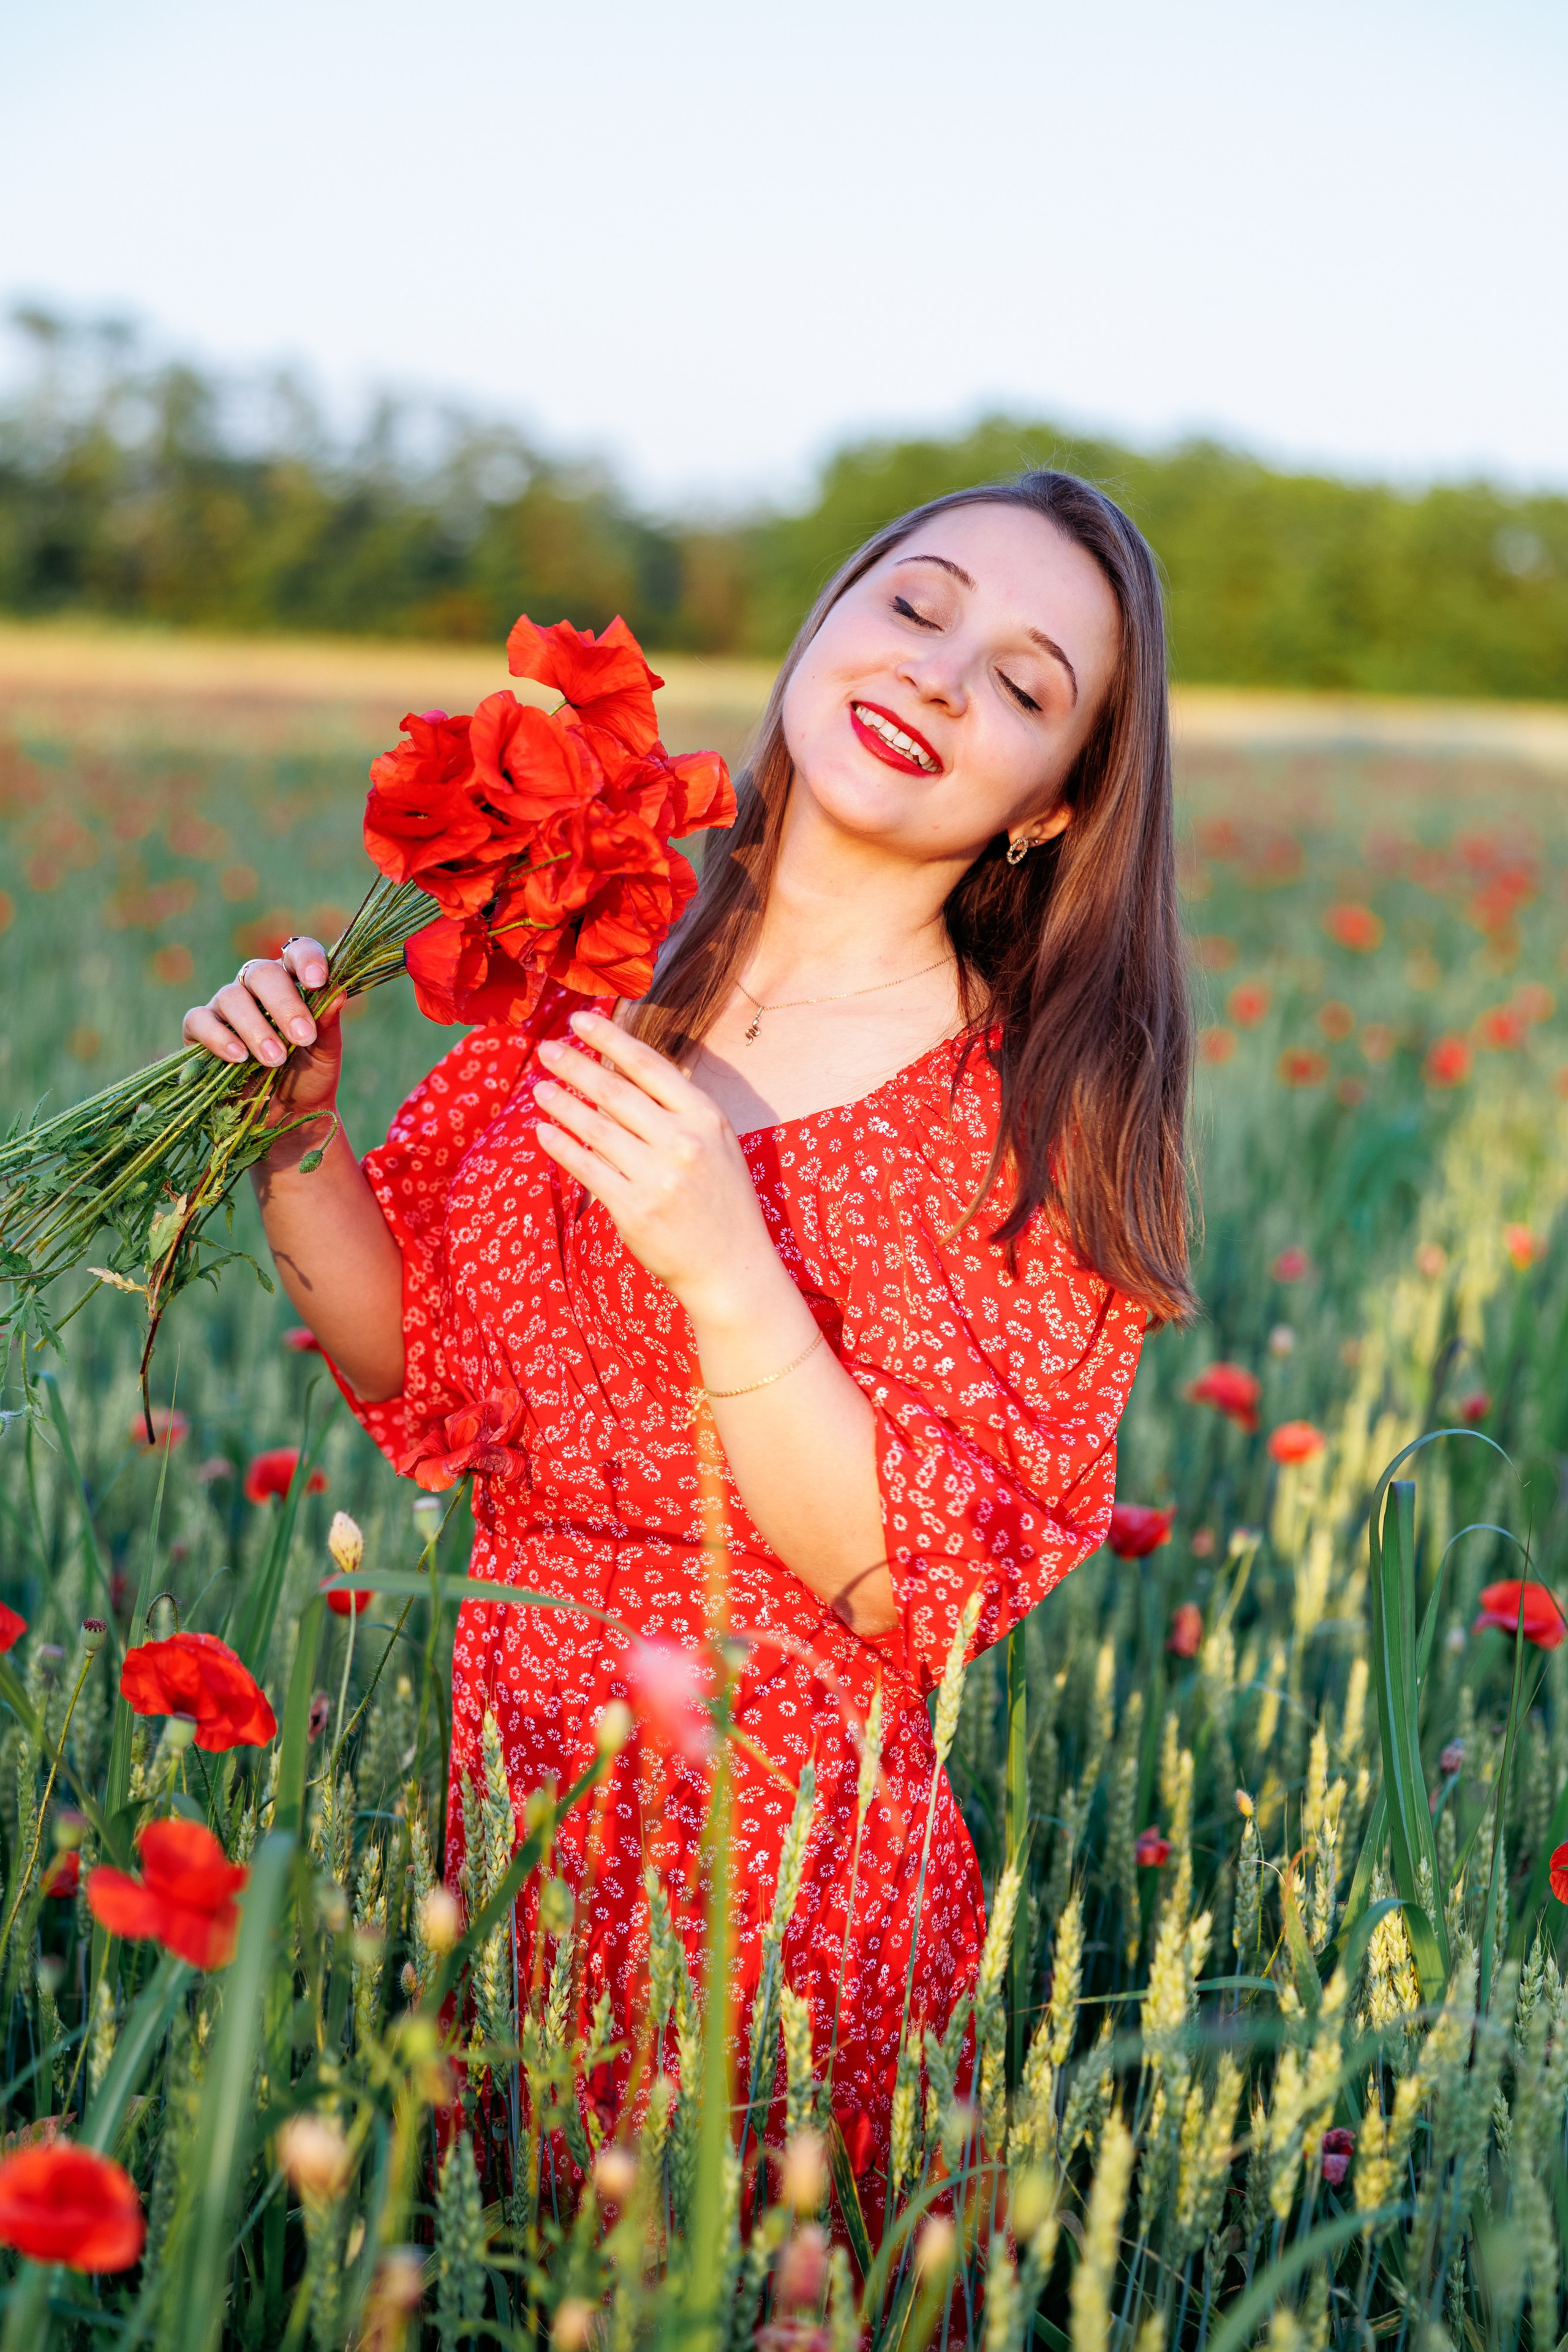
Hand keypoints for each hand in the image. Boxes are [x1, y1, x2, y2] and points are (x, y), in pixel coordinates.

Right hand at [182, 937, 341, 1153]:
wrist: (284, 1118)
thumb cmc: (307, 1077)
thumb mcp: (325, 1053)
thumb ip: (328, 1023)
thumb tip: (338, 993)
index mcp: (292, 982)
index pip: (297, 952)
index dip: (306, 959)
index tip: (318, 981)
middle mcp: (256, 987)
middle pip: (262, 973)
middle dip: (283, 1003)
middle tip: (302, 1037)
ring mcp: (226, 1006)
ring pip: (231, 997)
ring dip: (255, 1028)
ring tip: (274, 1060)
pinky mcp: (199, 1030)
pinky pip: (199, 1020)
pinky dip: (218, 1037)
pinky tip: (239, 1058)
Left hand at [533, 1010, 782, 1325]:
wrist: (732, 1267)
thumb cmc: (722, 1200)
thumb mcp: (717, 1142)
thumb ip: (682, 1108)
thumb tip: (642, 1068)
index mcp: (705, 1117)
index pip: (649, 1066)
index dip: (610, 1039)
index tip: (580, 1020)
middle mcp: (683, 1142)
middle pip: (615, 1092)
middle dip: (575, 1066)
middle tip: (547, 1050)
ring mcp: (657, 1177)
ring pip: (595, 1128)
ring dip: (562, 1103)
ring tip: (539, 1088)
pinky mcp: (634, 1209)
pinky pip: (587, 1168)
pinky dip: (562, 1146)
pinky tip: (544, 1131)